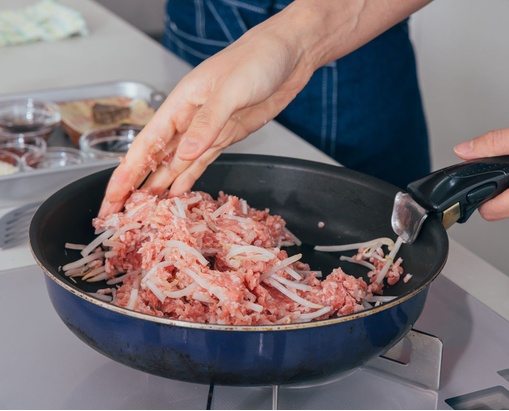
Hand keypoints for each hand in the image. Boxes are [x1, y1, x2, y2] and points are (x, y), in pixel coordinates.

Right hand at [97, 0, 430, 217]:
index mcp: (180, 105)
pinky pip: (200, 165)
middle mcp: (188, 122)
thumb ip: (206, 124)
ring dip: (158, 189)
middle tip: (116, 216)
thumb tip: (184, 154)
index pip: (145, 146)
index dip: (126, 175)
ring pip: (174, 166)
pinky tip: (175, 197)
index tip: (111, 198)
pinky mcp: (226, 138)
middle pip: (154, 160)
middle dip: (134, 189)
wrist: (288, 56)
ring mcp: (206, 133)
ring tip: (143, 215)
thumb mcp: (229, 90)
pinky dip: (186, 182)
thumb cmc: (256, 60)